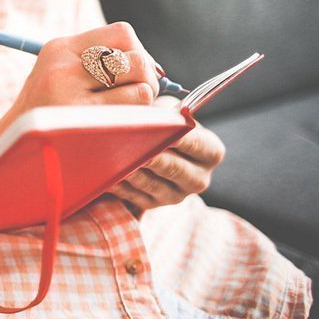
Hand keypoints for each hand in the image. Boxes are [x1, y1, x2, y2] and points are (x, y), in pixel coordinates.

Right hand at [3, 22, 160, 125]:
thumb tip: (156, 70)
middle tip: (140, 96)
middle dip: (147, 78)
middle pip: (135, 58)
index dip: (139, 51)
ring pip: (140, 87)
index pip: (121, 33)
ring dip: (143, 103)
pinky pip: (132, 116)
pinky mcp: (78, 124)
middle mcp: (63, 67)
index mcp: (59, 48)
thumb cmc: (43, 112)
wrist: (7, 147)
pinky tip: (122, 129)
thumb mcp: (58, 74)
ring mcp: (69, 96)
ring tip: (128, 114)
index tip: (135, 73)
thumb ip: (98, 64)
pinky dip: (138, 122)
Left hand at [108, 101, 225, 212]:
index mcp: (211, 153)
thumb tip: (154, 115)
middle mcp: (199, 179)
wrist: (156, 147)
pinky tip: (107, 174)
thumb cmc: (164, 124)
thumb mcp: (171, 113)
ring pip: (152, 185)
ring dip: (133, 171)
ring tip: (116, 159)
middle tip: (134, 146)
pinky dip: (120, 185)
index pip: (197, 144)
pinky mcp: (153, 205)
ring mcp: (176, 195)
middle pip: (175, 169)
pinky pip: (134, 196)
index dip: (179, 136)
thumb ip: (166, 113)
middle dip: (153, 157)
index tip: (162, 128)